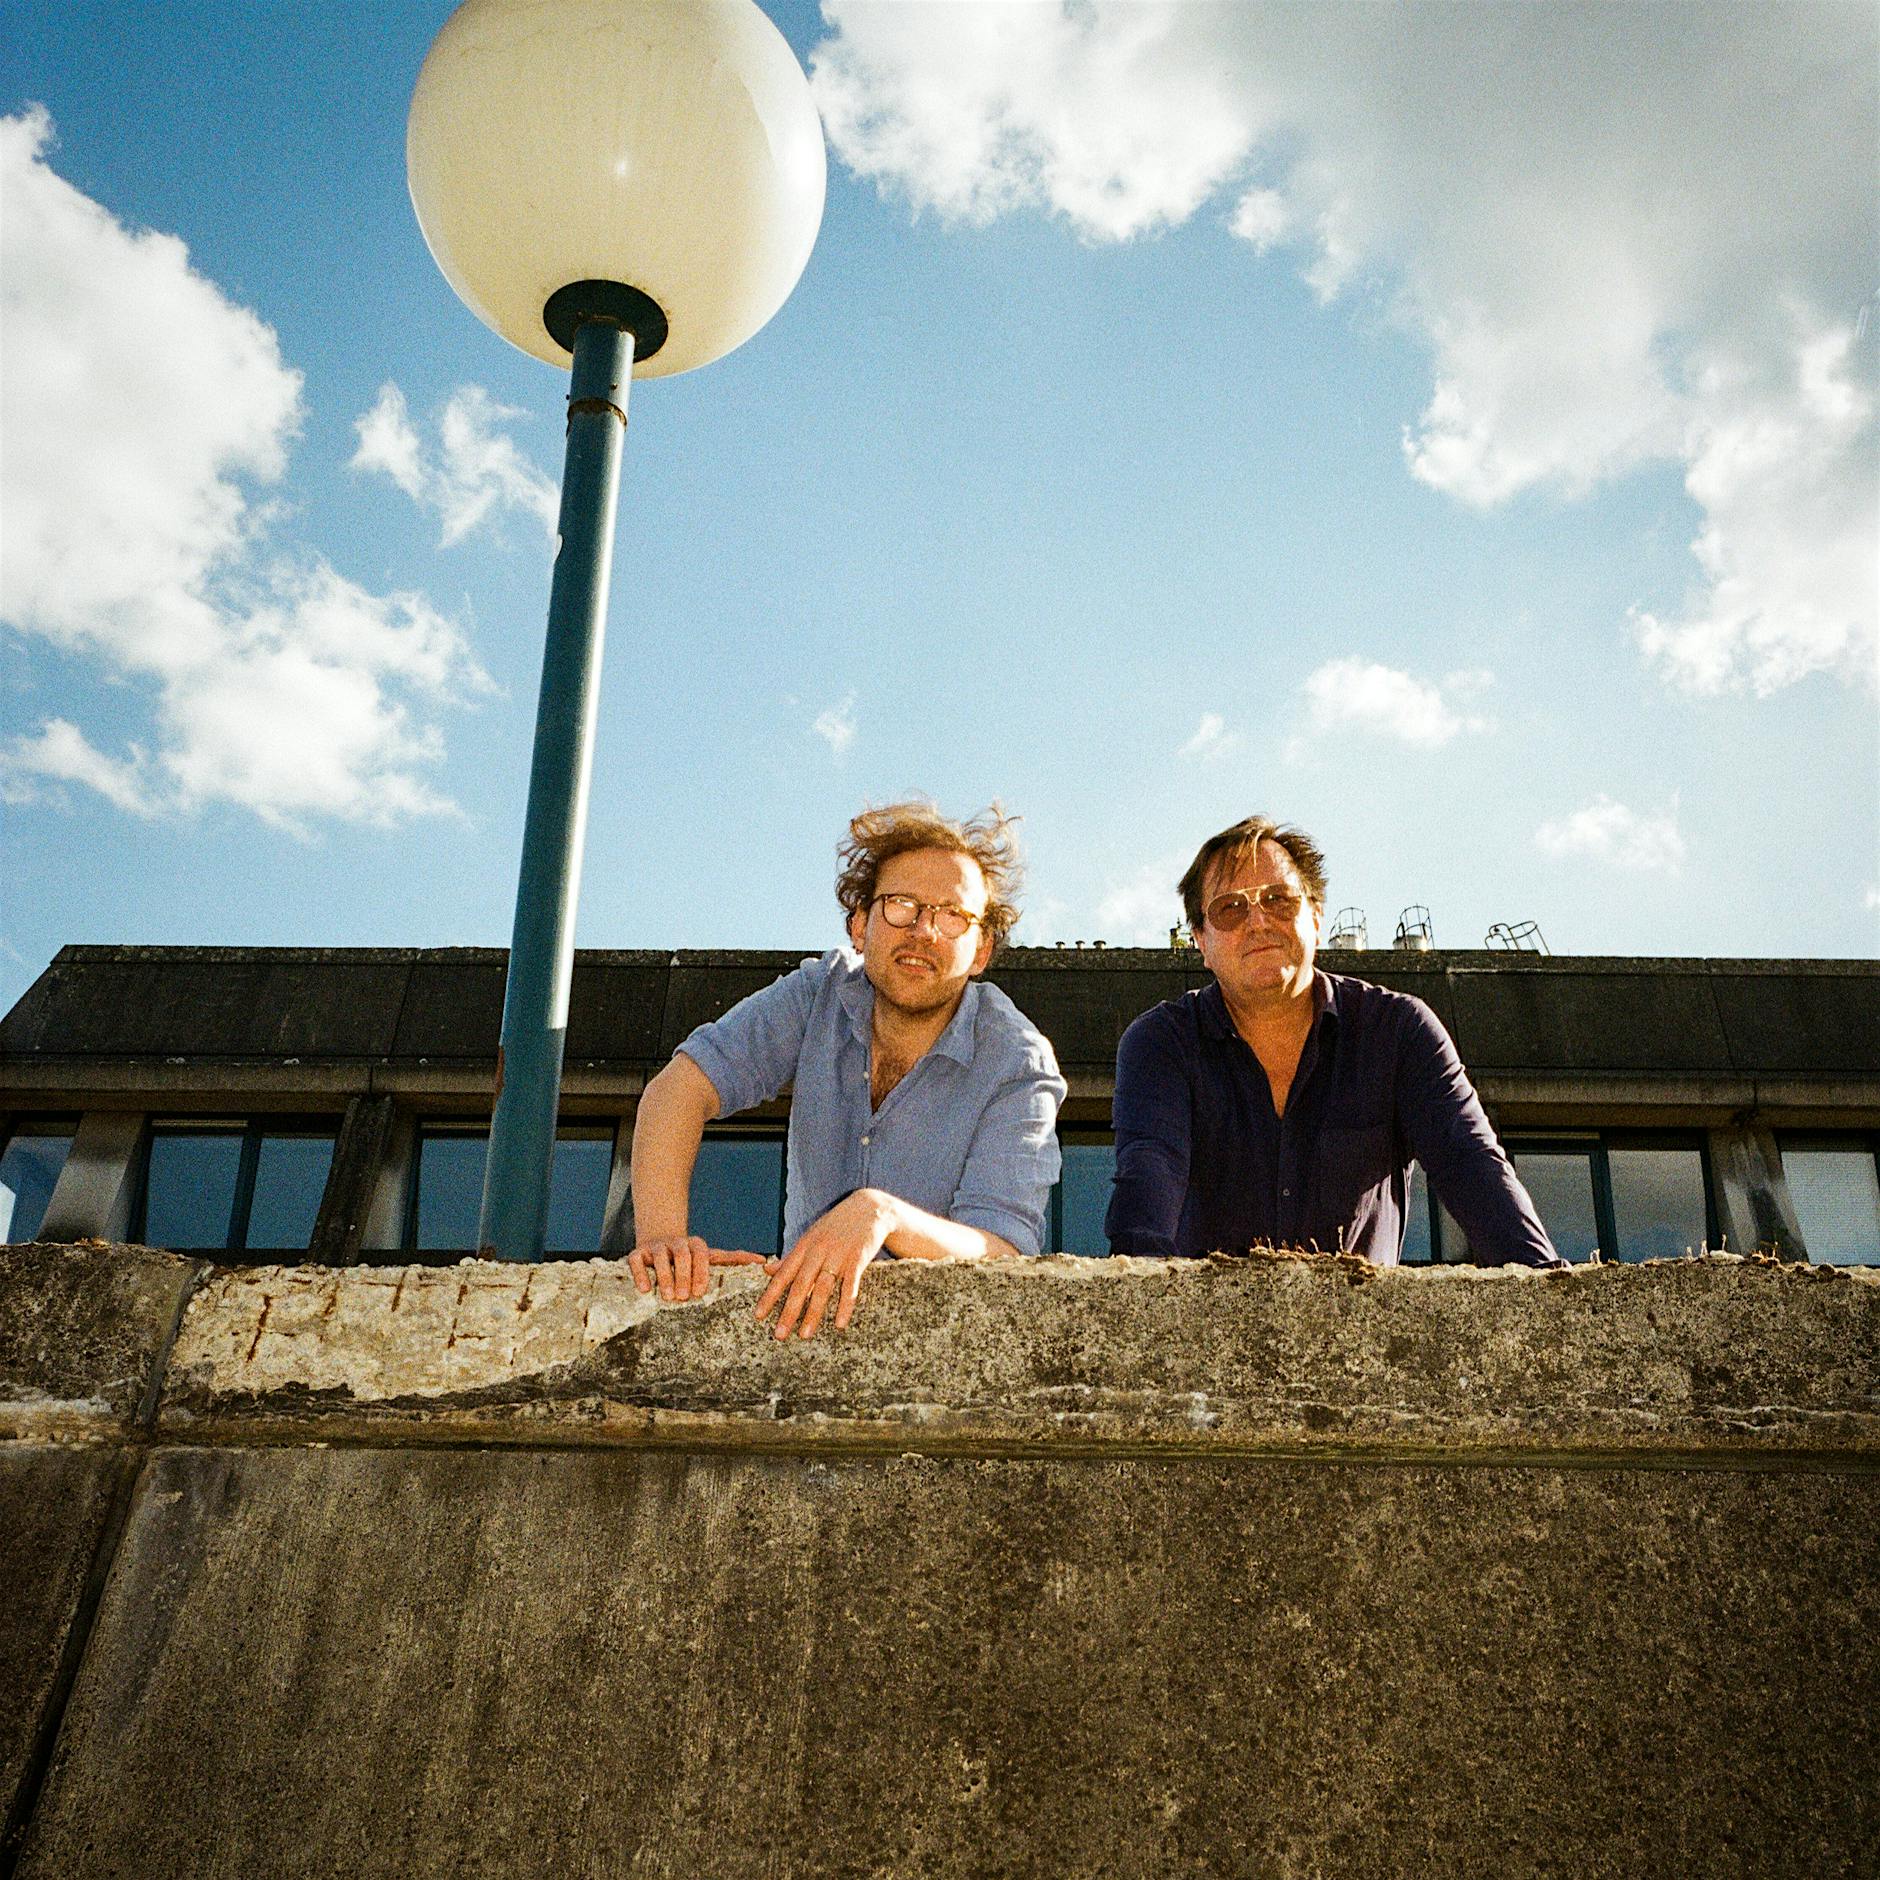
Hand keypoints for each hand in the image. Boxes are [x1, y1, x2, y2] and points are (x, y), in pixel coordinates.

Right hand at [628, 1235, 767, 1301]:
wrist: (658, 1241)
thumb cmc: (690, 1258)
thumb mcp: (710, 1257)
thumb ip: (734, 1260)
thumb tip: (765, 1262)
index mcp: (696, 1245)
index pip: (701, 1254)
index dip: (701, 1272)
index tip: (700, 1292)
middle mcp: (676, 1243)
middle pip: (681, 1254)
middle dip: (683, 1275)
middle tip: (684, 1298)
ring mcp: (656, 1247)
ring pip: (660, 1257)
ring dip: (665, 1277)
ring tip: (668, 1297)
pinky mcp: (637, 1254)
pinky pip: (636, 1261)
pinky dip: (640, 1274)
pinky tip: (645, 1290)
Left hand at [754, 1190, 897, 1339]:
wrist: (869, 1208)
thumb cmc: (836, 1226)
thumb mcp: (811, 1237)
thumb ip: (791, 1256)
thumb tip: (767, 1270)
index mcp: (804, 1247)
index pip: (783, 1275)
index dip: (770, 1296)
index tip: (759, 1315)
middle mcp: (818, 1252)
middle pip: (801, 1286)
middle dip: (789, 1311)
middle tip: (779, 1335)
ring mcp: (838, 1256)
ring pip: (823, 1289)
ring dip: (814, 1314)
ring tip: (805, 1335)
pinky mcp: (857, 1260)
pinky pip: (850, 1287)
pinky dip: (845, 1305)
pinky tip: (840, 1324)